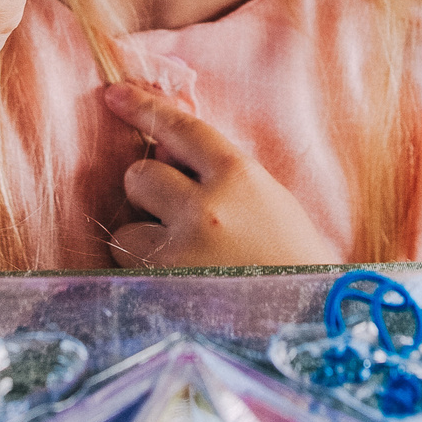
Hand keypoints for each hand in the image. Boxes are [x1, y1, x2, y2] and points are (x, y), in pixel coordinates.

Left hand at [101, 82, 343, 267]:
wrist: (308, 327)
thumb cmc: (293, 264)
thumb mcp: (269, 202)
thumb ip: (220, 175)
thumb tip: (164, 152)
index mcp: (239, 176)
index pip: (181, 127)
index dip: (144, 107)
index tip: (113, 94)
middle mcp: (206, 207)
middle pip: (140, 175)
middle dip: (151, 195)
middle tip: (179, 221)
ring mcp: (181, 251)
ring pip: (126, 229)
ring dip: (144, 241)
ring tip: (185, 264)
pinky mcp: (161, 291)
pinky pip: (128, 271)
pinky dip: (143, 276)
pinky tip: (178, 288)